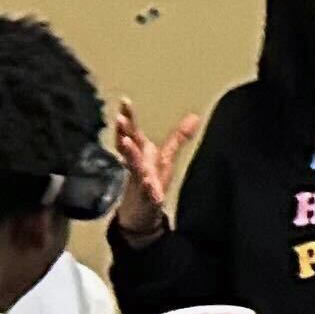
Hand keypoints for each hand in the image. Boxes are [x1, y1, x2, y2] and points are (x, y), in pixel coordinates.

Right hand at [110, 98, 200, 241]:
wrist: (140, 213)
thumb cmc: (151, 180)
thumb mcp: (165, 156)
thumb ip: (178, 137)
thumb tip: (195, 116)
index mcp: (140, 153)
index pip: (132, 132)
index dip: (128, 116)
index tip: (124, 100)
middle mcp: (137, 164)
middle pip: (128, 145)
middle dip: (123, 131)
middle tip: (119, 118)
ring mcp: (140, 181)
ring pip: (134, 166)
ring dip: (129, 154)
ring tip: (125, 142)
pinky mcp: (147, 199)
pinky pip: (148, 193)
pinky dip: (149, 189)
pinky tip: (150, 185)